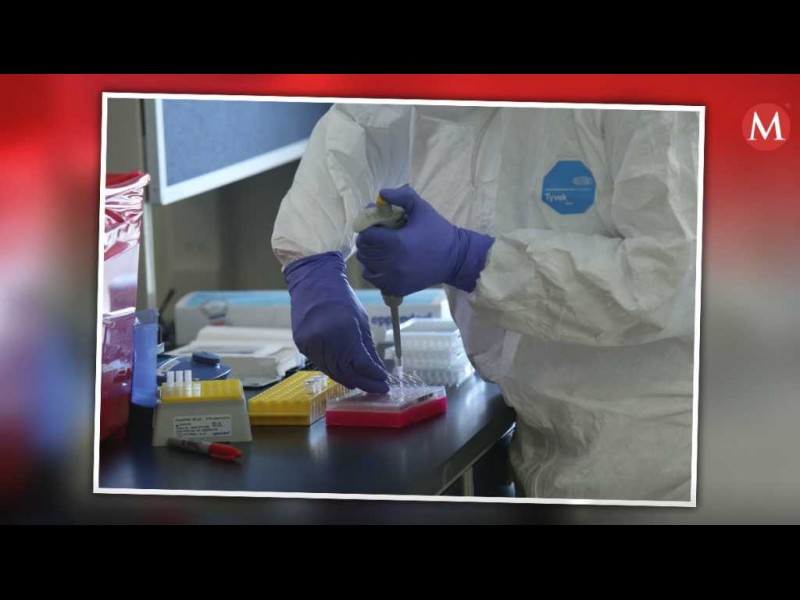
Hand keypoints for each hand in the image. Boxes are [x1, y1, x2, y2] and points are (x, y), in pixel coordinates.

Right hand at [284, 252, 388, 392]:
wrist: (313, 281)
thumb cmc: (341, 297)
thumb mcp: (361, 320)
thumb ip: (368, 347)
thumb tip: (377, 370)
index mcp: (343, 329)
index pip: (360, 362)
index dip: (373, 375)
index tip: (384, 381)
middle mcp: (324, 338)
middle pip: (345, 371)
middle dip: (363, 382)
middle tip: (377, 387)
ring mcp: (310, 343)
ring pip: (332, 371)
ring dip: (349, 379)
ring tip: (363, 383)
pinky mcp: (301, 345)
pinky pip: (320, 364)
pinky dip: (334, 371)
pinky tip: (346, 374)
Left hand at [355, 186, 494, 295]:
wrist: (455, 259)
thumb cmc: (438, 232)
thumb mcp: (422, 208)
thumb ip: (402, 196)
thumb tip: (381, 194)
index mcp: (396, 242)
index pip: (366, 235)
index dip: (366, 227)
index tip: (375, 224)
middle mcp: (391, 263)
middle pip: (364, 250)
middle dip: (367, 240)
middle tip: (377, 235)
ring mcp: (393, 278)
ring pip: (366, 265)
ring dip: (369, 254)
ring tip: (380, 248)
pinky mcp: (395, 288)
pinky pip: (373, 279)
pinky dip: (373, 270)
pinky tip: (384, 262)